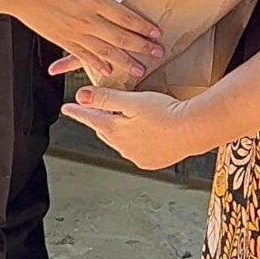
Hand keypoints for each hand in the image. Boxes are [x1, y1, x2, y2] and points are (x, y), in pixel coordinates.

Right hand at [0, 0, 160, 81]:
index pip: (125, 17)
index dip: (143, 27)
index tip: (156, 33)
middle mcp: (87, 19)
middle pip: (120, 37)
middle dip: (142, 47)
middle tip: (158, 54)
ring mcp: (74, 32)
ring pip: (106, 51)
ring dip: (125, 61)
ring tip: (140, 69)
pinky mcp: (62, 40)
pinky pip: (84, 56)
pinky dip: (98, 65)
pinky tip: (109, 71)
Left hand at [63, 86, 202, 170]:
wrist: (192, 131)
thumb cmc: (166, 113)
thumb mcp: (132, 101)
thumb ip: (105, 98)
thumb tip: (81, 96)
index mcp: (115, 130)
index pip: (90, 119)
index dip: (77, 112)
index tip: (66, 109)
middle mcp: (122, 147)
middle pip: (104, 130)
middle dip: (100, 119)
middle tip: (98, 110)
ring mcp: (136, 157)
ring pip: (120, 141)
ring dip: (119, 131)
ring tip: (127, 120)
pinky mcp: (150, 162)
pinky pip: (136, 150)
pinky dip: (135, 141)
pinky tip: (145, 133)